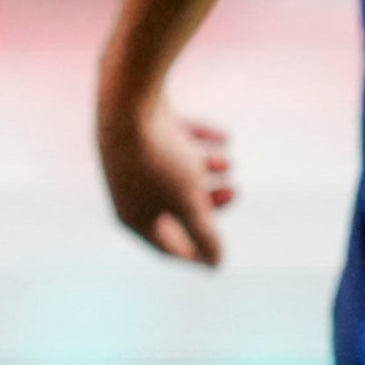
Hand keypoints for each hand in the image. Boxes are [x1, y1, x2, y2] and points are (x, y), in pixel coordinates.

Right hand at [100, 87, 232, 266]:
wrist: (129, 101)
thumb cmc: (160, 158)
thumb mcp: (189, 200)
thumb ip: (205, 233)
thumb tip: (217, 264)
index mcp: (133, 217)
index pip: (167, 247)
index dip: (197, 255)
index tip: (221, 256)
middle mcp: (127, 191)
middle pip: (173, 207)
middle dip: (208, 202)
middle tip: (237, 191)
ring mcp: (129, 161)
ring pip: (173, 173)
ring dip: (205, 169)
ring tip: (230, 161)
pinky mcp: (136, 132)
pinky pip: (171, 142)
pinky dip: (197, 141)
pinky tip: (225, 137)